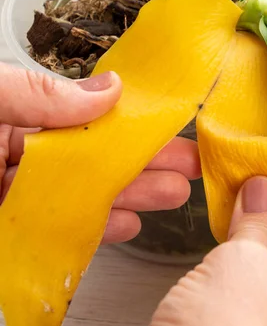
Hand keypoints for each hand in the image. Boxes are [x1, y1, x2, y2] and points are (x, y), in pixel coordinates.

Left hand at [0, 62, 200, 243]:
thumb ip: (39, 92)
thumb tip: (108, 88)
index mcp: (10, 116)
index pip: (81, 117)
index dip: (127, 120)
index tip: (166, 122)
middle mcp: (16, 157)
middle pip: (94, 159)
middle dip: (146, 160)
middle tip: (188, 162)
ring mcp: (18, 199)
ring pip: (86, 195)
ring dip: (134, 195)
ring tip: (174, 192)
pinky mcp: (16, 237)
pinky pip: (62, 233)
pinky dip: (98, 229)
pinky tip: (129, 223)